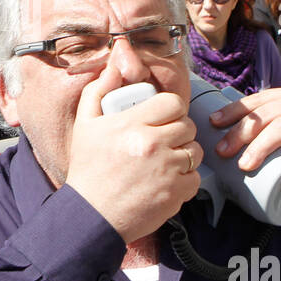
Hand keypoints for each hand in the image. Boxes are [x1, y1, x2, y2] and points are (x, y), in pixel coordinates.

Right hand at [64, 64, 202, 244]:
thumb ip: (99, 89)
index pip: (173, 103)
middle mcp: (152, 144)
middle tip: (163, 141)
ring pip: (195, 151)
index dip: (170, 109)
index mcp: (132, 123)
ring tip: (166, 161)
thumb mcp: (85, 124)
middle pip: (187, 126)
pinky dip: (185, 181)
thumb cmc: (88, 169)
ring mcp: (167, 170)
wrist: (91, 215)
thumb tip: (115, 64)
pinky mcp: (175, 193)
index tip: (161, 118)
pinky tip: (166, 182)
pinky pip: (195, 178)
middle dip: (178, 131)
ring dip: (185, 154)